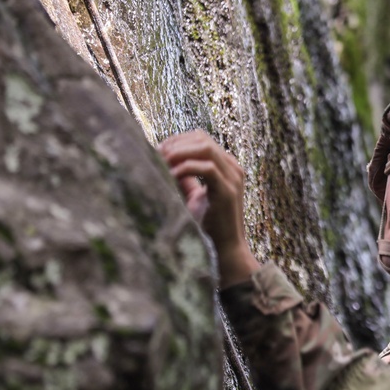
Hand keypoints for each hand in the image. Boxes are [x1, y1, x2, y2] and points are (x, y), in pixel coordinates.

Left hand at [159, 130, 260, 286]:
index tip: (158, 151)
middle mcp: (233, 168)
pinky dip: (186, 168)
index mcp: (226, 167)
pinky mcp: (228, 191)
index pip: (201, 138)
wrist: (226, 251)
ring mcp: (233, 179)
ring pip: (205, 148)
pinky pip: (207, 168)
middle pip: (202, 138)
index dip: (177, 140)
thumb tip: (163, 163)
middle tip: (156, 155)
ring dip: (179, 152)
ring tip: (162, 162)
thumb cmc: (209, 226)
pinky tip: (171, 175)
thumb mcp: (194, 196)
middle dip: (176, 143)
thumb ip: (184, 179)